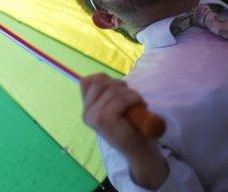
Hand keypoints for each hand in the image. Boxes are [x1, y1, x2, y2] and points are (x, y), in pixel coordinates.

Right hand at [80, 73, 167, 188]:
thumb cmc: (130, 128)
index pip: (88, 81)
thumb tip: (100, 76)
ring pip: (112, 89)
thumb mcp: (114, 107)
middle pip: (100, 81)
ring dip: (130, 93)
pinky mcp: (104, 119)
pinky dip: (134, 98)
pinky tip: (140, 106)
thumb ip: (104, 94)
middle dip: (119, 85)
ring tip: (138, 103)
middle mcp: (86, 112)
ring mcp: (93, 116)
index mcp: (87, 109)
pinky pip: (121, 99)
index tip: (119, 91)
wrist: (140, 152)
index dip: (105, 80)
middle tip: (132, 97)